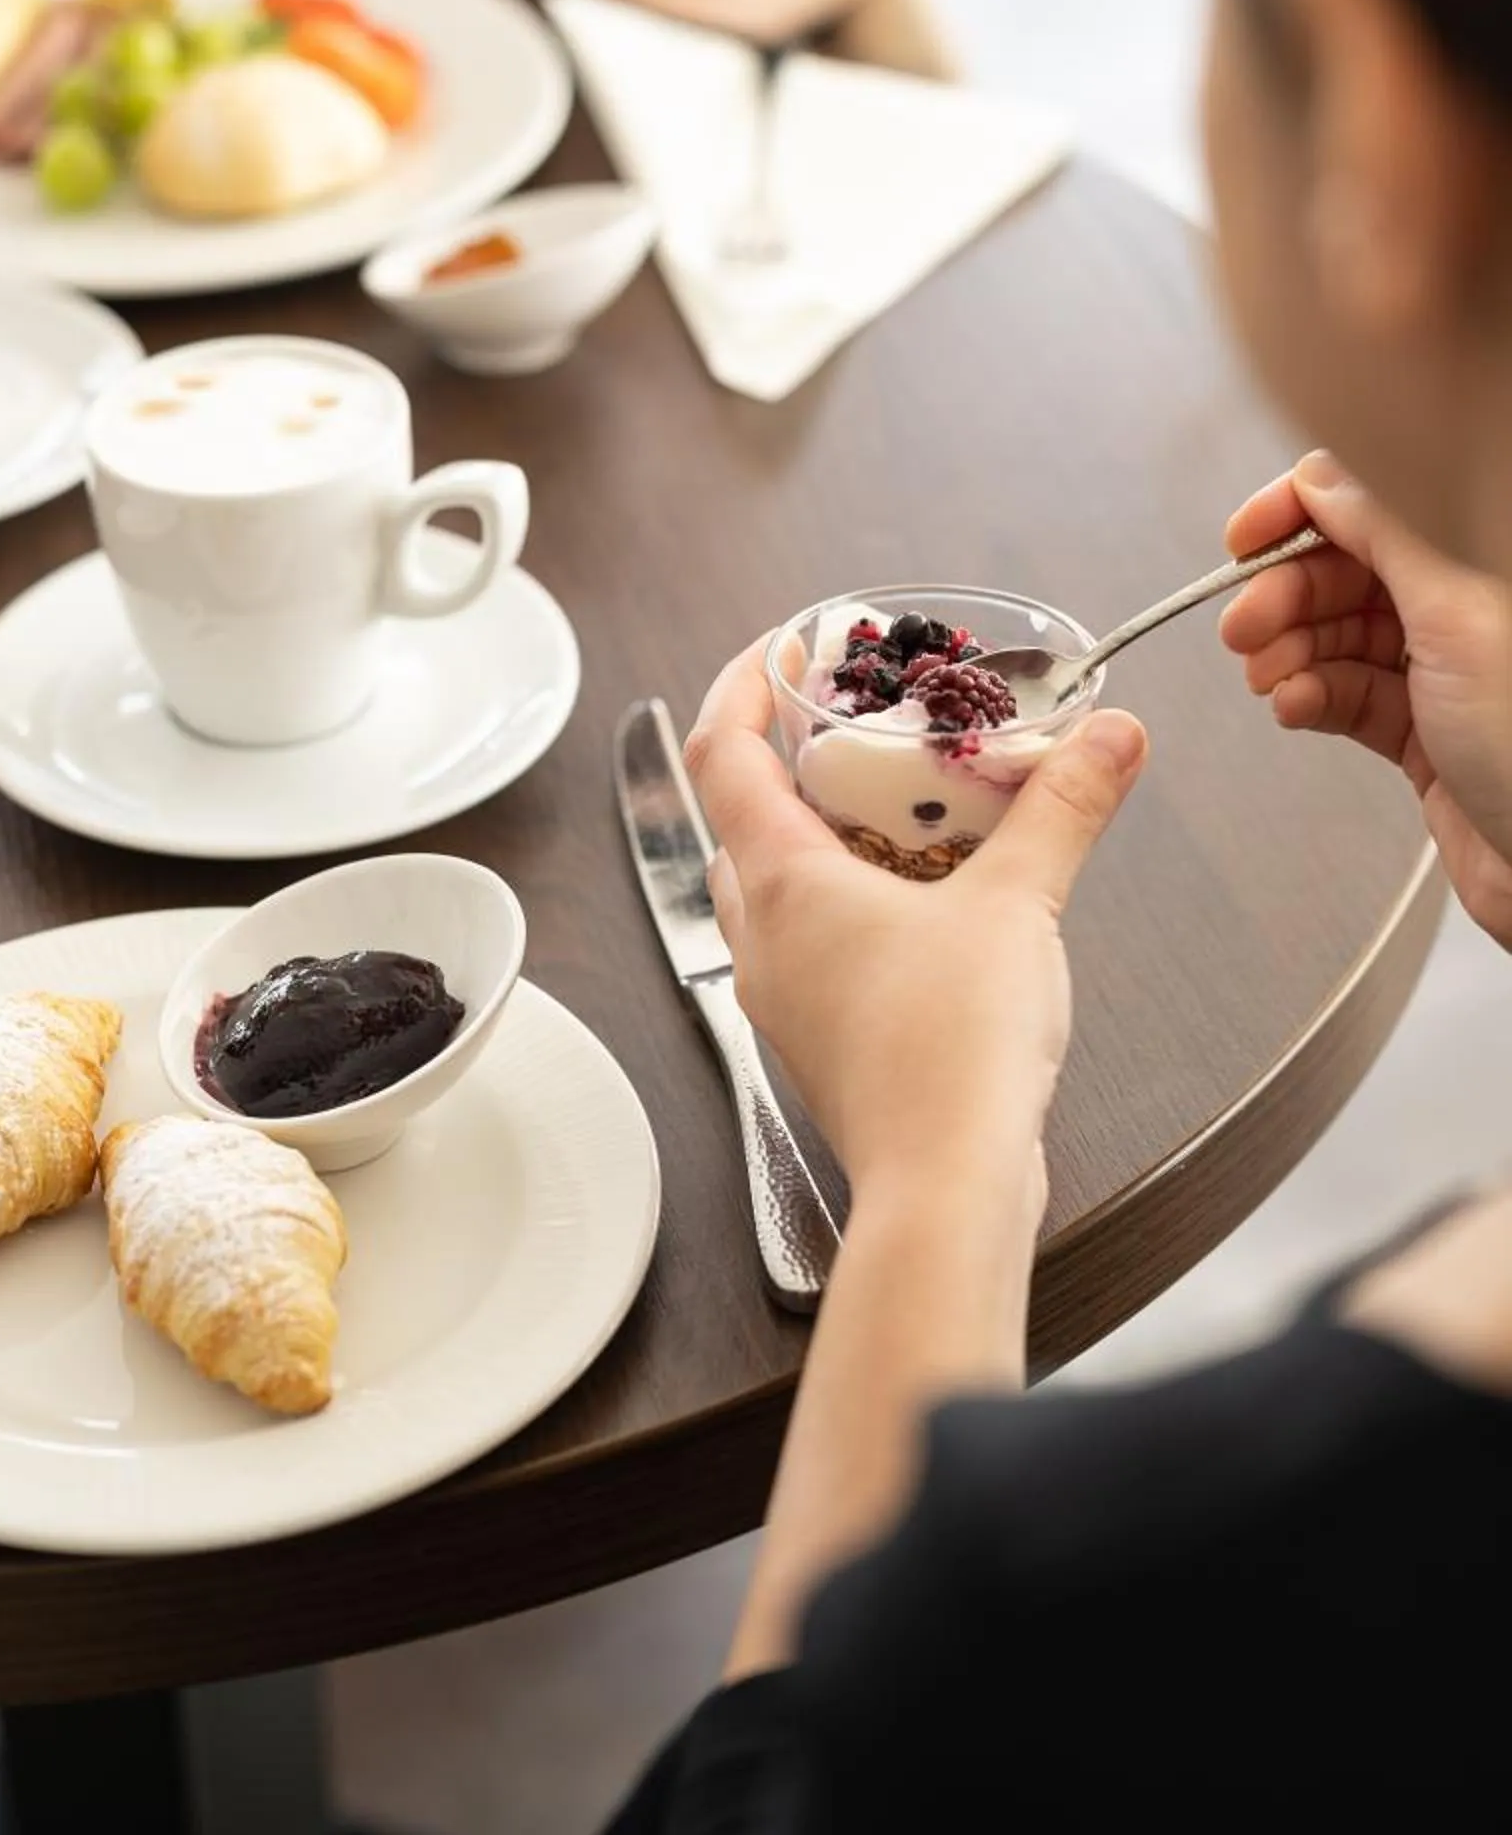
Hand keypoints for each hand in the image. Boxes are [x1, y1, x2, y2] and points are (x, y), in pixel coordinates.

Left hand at [683, 644, 1147, 1222]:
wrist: (947, 1189)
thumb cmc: (954, 1053)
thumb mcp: (1019, 903)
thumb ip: (1065, 806)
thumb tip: (1113, 733)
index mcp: (782, 882)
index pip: (720, 752)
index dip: (742, 684)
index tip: (786, 645)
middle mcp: (763, 936)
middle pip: (741, 818)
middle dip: (788, 759)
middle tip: (851, 721)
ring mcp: (785, 996)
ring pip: (773, 888)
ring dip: (819, 836)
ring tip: (897, 807)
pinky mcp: (821, 1042)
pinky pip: (812, 945)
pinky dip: (849, 903)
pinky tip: (923, 905)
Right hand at [1222, 449, 1511, 946]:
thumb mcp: (1454, 617)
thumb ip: (1385, 536)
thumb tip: (1321, 475)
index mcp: (1472, 566)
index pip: (1370, 508)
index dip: (1299, 515)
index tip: (1243, 540)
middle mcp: (1455, 612)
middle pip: (1341, 573)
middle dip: (1283, 596)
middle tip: (1243, 629)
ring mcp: (1437, 673)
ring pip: (1334, 636)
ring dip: (1288, 652)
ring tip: (1268, 679)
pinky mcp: (1417, 732)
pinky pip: (1343, 695)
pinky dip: (1308, 696)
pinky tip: (1293, 706)